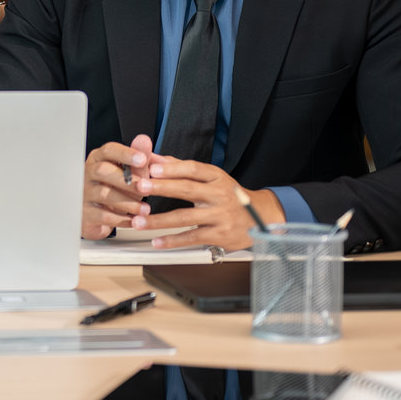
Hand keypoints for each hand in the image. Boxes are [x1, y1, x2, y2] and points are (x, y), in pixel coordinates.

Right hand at [81, 134, 155, 239]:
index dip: (126, 154)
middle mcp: (88, 174)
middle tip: (145, 188)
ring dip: (128, 202)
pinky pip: (103, 215)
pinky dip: (122, 219)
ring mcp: (84, 193)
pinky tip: (134, 220)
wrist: (97, 216)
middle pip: (103, 171)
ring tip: (145, 209)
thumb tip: (144, 140)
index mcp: (99, 159)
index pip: (109, 150)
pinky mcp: (85, 213)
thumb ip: (138, 160)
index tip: (143, 159)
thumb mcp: (129, 175)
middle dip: (126, 180)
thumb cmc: (114, 189)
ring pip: (104, 194)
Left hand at [128, 157, 284, 251]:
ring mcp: (220, 215)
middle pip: (188, 189)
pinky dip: (173, 240)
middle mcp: (219, 195)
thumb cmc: (230, 196)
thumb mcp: (211, 178)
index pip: (193, 169)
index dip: (172, 168)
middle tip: (140, 187)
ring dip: (160, 220)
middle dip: (162, 188)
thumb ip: (181, 168)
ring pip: (186, 217)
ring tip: (139, 221)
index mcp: (216, 177)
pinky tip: (156, 241)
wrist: (261, 218)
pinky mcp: (220, 234)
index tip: (152, 167)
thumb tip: (154, 158)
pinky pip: (192, 237)